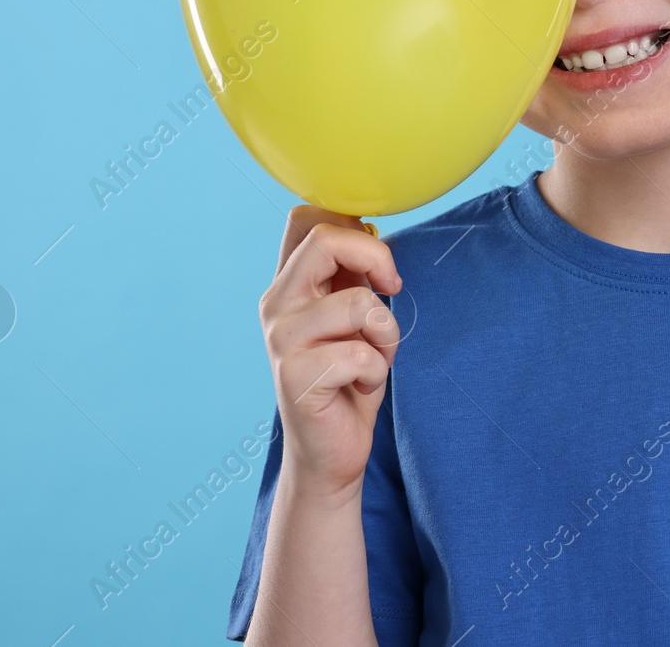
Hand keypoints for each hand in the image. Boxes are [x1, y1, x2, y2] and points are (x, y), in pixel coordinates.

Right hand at [258, 205, 403, 501]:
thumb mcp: (352, 317)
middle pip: (326, 241)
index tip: (376, 260)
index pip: (305, 218)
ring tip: (373, 357)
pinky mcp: (297, 377)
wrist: (329, 451)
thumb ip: (351, 275)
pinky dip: (377, 371)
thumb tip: (369, 229)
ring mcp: (282, 340)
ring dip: (385, 332)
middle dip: (376, 258)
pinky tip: (360, 387)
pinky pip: (362, 354)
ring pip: (357, 303)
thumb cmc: (348, 378)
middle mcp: (277, 304)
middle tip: (392, 287)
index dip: (351, 225)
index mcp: (289, 283)